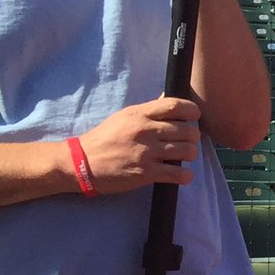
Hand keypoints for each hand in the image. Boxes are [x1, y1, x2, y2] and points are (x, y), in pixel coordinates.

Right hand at [76, 97, 202, 192]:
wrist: (81, 163)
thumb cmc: (104, 139)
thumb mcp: (124, 117)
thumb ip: (149, 111)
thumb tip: (169, 99)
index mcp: (139, 114)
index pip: (176, 106)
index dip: (192, 111)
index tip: (194, 117)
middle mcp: (145, 131)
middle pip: (187, 130)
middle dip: (192, 137)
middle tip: (185, 142)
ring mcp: (146, 152)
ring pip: (188, 151)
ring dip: (189, 155)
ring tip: (180, 157)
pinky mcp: (146, 173)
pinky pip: (179, 174)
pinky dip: (185, 175)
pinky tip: (180, 174)